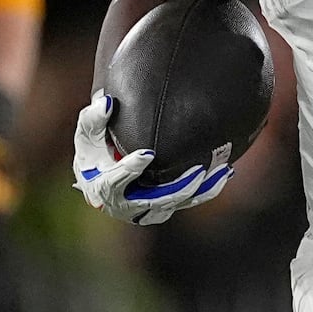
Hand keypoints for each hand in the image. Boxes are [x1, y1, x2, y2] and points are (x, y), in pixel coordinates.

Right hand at [71, 91, 231, 225]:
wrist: (99, 179)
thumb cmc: (93, 152)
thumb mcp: (86, 134)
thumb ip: (93, 118)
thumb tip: (107, 101)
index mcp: (103, 188)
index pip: (115, 182)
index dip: (131, 169)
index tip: (148, 154)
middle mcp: (126, 205)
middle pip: (155, 201)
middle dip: (178, 188)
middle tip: (198, 171)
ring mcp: (146, 210)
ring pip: (176, 204)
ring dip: (200, 190)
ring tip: (221, 170)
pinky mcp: (163, 208)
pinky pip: (187, 202)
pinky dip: (206, 190)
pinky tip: (225, 171)